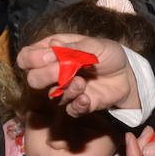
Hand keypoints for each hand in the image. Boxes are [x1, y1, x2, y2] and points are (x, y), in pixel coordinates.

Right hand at [16, 35, 137, 117]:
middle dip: (45, 75)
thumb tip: (50, 48)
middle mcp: (54, 72)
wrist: (127, 75)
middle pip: (33, 79)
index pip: (27, 56)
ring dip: (66, 89)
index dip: (31, 59)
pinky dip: (77, 104)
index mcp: (53, 51)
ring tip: (81, 82)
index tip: (47, 57)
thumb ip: (72, 49)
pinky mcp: (77, 105)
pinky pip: (70, 110)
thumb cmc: (108, 55)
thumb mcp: (94, 45)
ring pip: (52, 95)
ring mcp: (65, 90)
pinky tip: (86, 98)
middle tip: (62, 70)